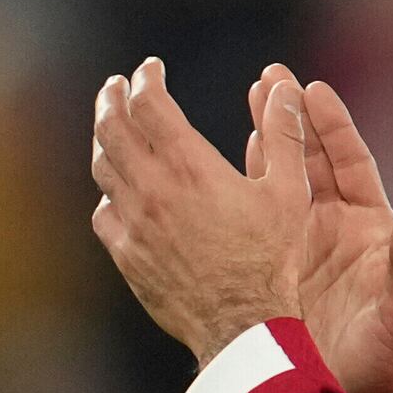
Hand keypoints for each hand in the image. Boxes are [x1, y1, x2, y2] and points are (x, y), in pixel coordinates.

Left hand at [90, 56, 301, 360]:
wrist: (241, 323)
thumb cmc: (271, 258)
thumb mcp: (289, 191)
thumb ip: (285, 136)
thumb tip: (285, 90)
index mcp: (189, 165)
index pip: (148, 103)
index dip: (146, 78)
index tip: (151, 69)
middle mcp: (152, 188)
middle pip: (111, 127)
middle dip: (111, 99)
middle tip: (115, 86)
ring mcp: (133, 223)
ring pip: (102, 168)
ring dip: (104, 140)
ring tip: (111, 129)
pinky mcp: (127, 255)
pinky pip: (104, 214)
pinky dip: (109, 193)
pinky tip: (119, 193)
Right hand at [270, 69, 392, 392]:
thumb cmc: (382, 359)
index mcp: (369, 229)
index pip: (350, 164)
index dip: (332, 127)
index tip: (313, 89)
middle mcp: (335, 227)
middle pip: (312, 159)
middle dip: (292, 117)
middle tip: (270, 76)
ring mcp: (303, 242)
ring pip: (282, 179)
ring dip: (267, 139)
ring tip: (250, 99)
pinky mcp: (275, 263)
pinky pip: (259, 213)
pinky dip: (246, 183)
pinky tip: (224, 158)